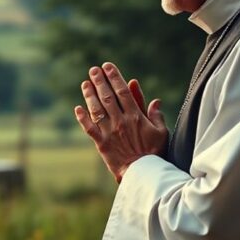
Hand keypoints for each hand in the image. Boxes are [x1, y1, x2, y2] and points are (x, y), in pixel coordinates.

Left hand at [74, 62, 167, 182]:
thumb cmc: (155, 153)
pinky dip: (82, 118)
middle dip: (99, 81)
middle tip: (93, 70)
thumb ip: (156, 115)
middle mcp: (120, 121)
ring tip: (86, 83)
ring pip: (96, 109)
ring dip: (90, 95)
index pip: (122, 91)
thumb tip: (156, 100)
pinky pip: (89, 128)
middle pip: (107, 96)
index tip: (108, 66)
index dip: (114, 77)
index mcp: (135, 116)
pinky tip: (78, 108)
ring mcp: (109, 131)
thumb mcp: (161, 132)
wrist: (143, 173)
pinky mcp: (101, 143)